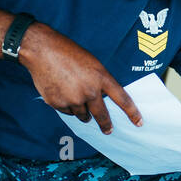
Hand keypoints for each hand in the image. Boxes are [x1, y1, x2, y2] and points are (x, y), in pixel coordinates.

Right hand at [19, 24, 141, 133]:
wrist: (42, 50)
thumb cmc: (68, 53)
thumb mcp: (92, 63)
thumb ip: (99, 81)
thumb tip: (102, 99)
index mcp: (101, 78)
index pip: (122, 99)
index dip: (132, 113)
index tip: (138, 122)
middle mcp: (90, 91)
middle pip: (102, 115)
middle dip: (106, 125)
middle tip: (108, 130)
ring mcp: (74, 99)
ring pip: (83, 115)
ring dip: (82, 111)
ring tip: (74, 96)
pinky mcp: (58, 103)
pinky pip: (68, 112)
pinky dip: (67, 106)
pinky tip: (61, 92)